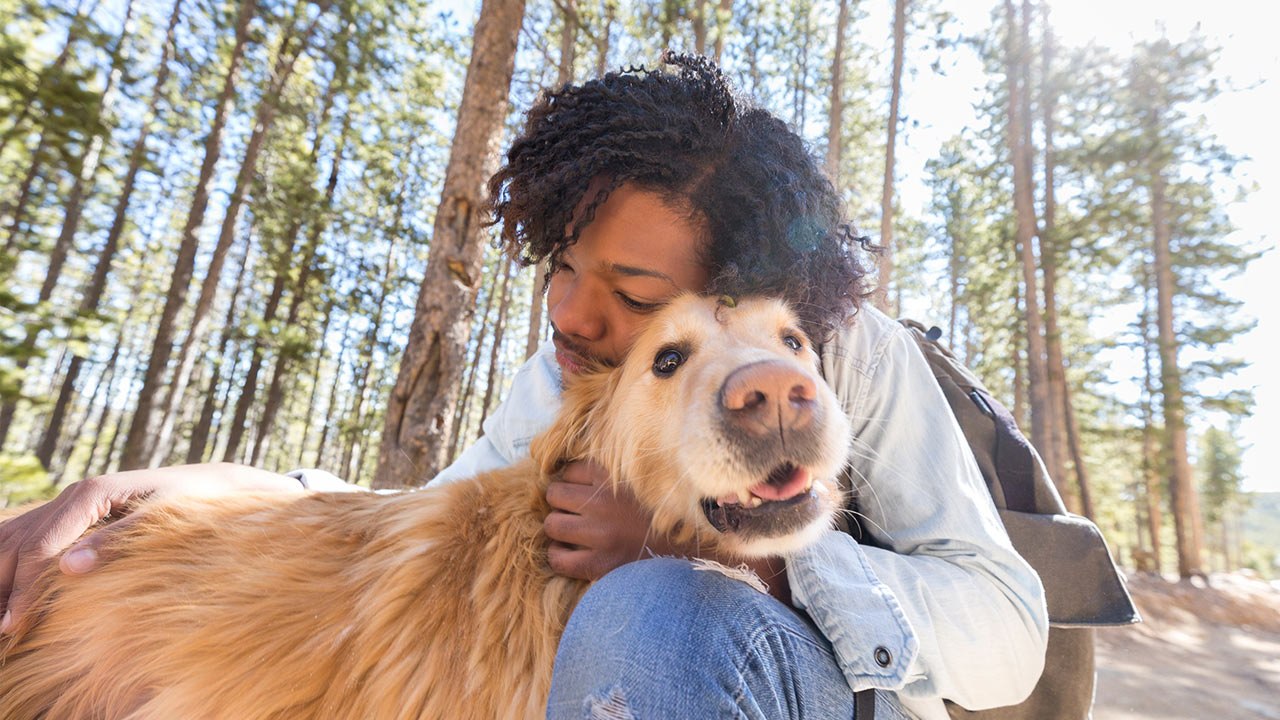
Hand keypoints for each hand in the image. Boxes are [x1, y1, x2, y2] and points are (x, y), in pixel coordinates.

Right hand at [0, 463, 301, 632]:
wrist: (208, 484)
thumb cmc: (190, 503)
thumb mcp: (160, 521)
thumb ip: (116, 542)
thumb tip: (70, 568)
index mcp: (91, 493)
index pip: (41, 545)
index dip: (25, 587)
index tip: (14, 624)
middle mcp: (75, 495)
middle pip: (19, 542)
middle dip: (6, 586)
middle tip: (4, 630)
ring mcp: (72, 503)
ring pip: (16, 538)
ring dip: (4, 576)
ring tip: (3, 618)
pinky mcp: (76, 514)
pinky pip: (30, 536)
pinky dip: (15, 564)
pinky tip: (13, 595)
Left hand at [543, 459, 670, 579]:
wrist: (690, 550)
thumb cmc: (663, 511)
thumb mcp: (640, 478)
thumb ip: (610, 470)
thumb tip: (569, 469)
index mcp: (614, 477)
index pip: (569, 471)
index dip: (574, 482)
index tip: (585, 492)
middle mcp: (604, 502)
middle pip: (555, 494)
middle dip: (561, 502)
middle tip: (575, 512)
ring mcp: (601, 534)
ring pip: (552, 524)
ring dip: (559, 527)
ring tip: (572, 532)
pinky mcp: (602, 563)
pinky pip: (558, 559)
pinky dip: (559, 556)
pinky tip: (570, 553)